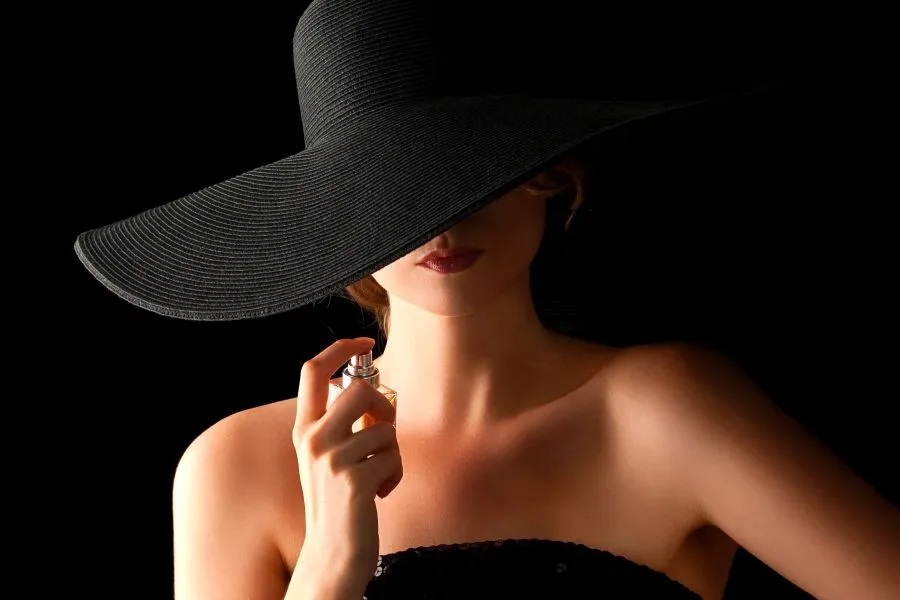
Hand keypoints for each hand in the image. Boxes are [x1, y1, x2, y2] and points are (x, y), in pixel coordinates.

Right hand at [292, 337, 401, 595]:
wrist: (331, 553)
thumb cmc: (338, 502)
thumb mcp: (328, 456)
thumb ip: (341, 423)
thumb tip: (373, 388)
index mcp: (304, 429)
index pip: (313, 370)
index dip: (340, 347)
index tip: (364, 340)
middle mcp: (312, 439)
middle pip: (361, 388)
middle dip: (385, 407)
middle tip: (384, 433)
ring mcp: (331, 459)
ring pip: (385, 427)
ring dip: (392, 452)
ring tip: (378, 476)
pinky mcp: (353, 480)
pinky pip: (394, 456)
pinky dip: (395, 474)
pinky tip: (380, 493)